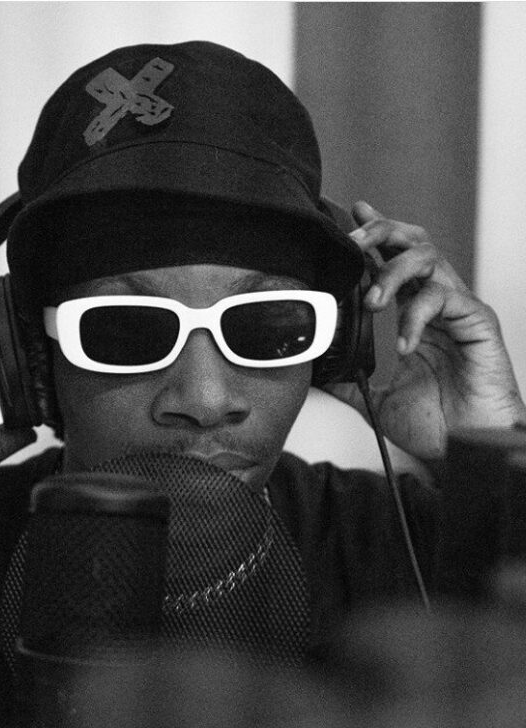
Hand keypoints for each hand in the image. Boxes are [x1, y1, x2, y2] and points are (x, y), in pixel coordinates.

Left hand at [327, 202, 525, 460]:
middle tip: (354, 240)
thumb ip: (349, 383)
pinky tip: (405, 345)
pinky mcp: (478, 323)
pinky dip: (417, 316)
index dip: (375, 234)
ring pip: (429, 258)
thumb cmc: (437, 425)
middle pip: (413, 242)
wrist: (466, 449)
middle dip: (381, 232)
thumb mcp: (378, 401)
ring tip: (372, 301)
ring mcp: (459, 310)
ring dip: (393, 272)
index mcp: (418, 313)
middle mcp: (438, 303)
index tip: (352, 212)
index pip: (395, 261)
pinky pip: (446, 299)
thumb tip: (316, 376)